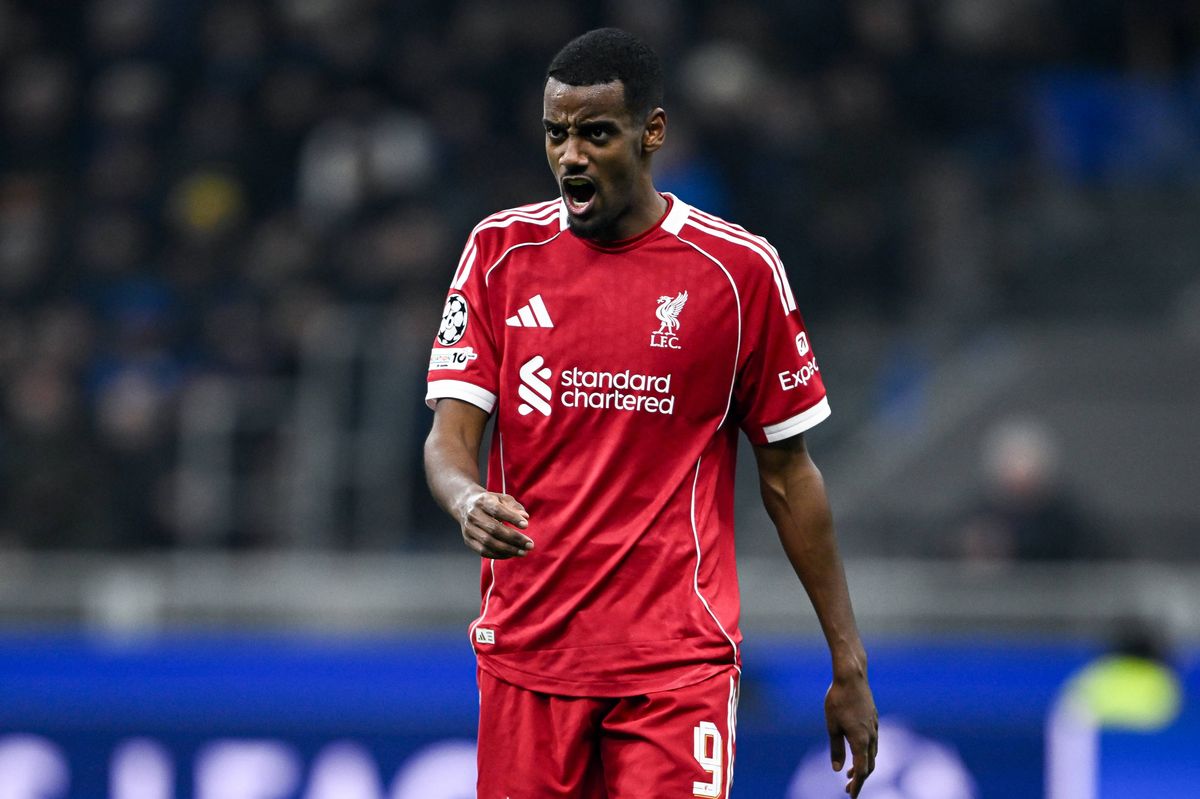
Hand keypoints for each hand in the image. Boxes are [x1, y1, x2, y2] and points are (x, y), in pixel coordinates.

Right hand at [456, 489, 532, 558]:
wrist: (466, 504)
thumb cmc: (490, 502)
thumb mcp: (502, 498)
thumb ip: (515, 507)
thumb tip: (525, 517)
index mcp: (483, 501)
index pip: (497, 510)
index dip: (512, 518)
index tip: (526, 525)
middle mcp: (473, 515)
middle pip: (494, 529)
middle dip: (514, 538)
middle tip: (530, 545)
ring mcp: (469, 529)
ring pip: (488, 542)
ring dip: (508, 550)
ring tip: (523, 552)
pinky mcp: (468, 540)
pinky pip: (483, 551)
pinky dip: (499, 555)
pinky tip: (511, 554)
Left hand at [825, 672, 877, 796]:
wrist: (852, 676)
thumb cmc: (838, 700)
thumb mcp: (832, 726)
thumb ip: (836, 748)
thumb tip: (837, 769)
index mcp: (861, 740)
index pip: (861, 770)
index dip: (857, 785)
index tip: (851, 796)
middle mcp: (871, 736)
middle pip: (869, 765)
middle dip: (859, 780)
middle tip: (847, 790)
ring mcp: (874, 727)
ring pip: (872, 754)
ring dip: (862, 767)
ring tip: (849, 774)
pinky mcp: (873, 720)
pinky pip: (873, 743)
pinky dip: (865, 753)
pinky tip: (857, 751)